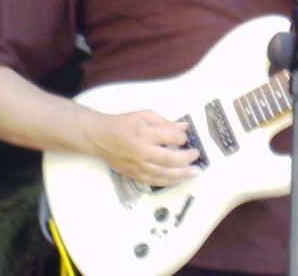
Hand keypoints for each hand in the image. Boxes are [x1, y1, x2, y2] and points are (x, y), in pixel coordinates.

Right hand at [85, 110, 200, 186]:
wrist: (100, 137)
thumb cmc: (123, 124)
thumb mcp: (144, 115)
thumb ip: (165, 122)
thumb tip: (184, 128)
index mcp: (145, 133)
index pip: (171, 137)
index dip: (182, 137)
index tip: (185, 137)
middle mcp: (142, 151)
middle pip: (170, 159)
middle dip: (187, 159)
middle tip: (196, 156)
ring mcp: (138, 165)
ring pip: (164, 174)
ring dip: (182, 174)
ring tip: (194, 172)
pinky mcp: (134, 175)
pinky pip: (154, 182)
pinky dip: (169, 182)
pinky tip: (178, 179)